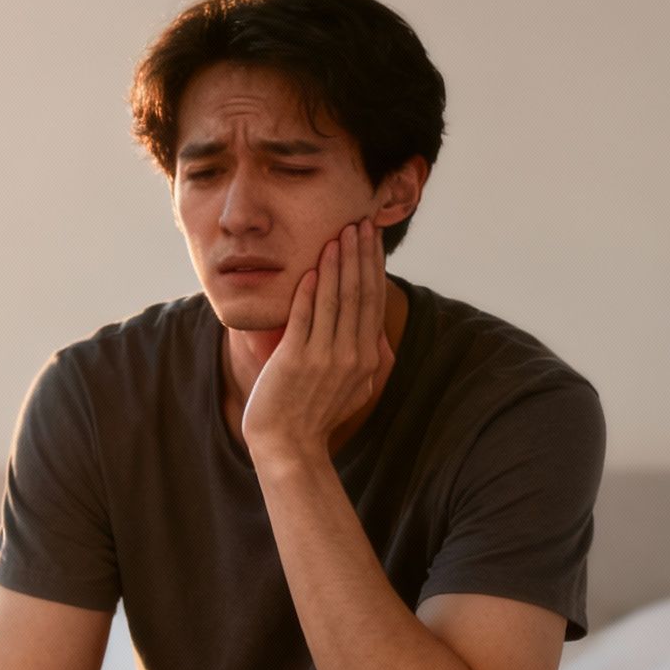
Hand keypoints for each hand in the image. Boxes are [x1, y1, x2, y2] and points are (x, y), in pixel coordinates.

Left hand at [241, 217, 395, 465]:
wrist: (288, 445)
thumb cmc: (316, 417)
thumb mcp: (356, 392)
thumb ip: (371, 364)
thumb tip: (381, 340)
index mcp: (367, 359)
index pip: (372, 302)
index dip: (372, 267)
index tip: (371, 239)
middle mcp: (351, 356)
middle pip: (358, 294)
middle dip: (359, 255)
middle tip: (358, 223)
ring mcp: (323, 358)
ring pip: (334, 300)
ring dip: (336, 264)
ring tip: (337, 235)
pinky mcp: (295, 360)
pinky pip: (304, 318)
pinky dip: (308, 292)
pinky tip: (310, 268)